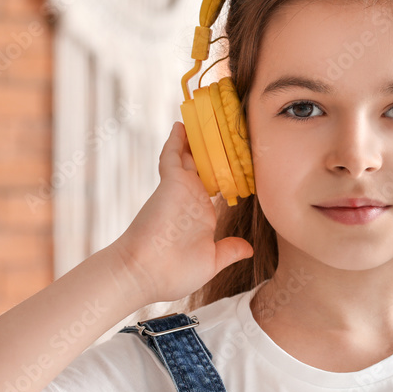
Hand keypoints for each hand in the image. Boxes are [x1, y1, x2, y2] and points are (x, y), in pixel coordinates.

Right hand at [110, 121, 253, 303]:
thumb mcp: (211, 262)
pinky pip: (172, 155)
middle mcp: (192, 198)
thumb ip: (229, 250)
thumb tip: (248, 248)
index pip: (216, 186)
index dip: (226, 172)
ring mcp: (181, 189)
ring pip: (189, 156)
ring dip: (196, 139)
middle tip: (224, 128)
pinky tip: (180, 124)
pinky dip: (176, 140)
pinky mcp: (170, 183)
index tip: (240, 159)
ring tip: (205, 117)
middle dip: (212, 149)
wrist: (144, 274)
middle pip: (203, 166)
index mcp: (202, 215)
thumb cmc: (173, 273)